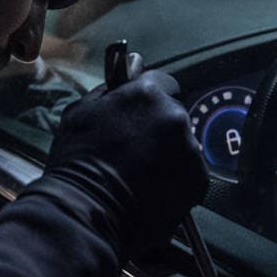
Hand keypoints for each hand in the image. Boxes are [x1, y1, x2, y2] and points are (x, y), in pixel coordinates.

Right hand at [43, 69, 206, 254]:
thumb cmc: (78, 160)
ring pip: (183, 145)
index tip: (140, 114)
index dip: (150, 100)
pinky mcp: (198, 179)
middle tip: (133, 151)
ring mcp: (189, 149)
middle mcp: (175, 116)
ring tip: (141, 174)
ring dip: (168, 154)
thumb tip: (131, 68)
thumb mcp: (81, 111)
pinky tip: (151, 188)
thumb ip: (111, 88)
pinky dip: (176, 180)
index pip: (163, 83)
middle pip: (173, 115)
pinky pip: (190, 173)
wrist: (87, 208)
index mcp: (148, 94)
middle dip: (158, 129)